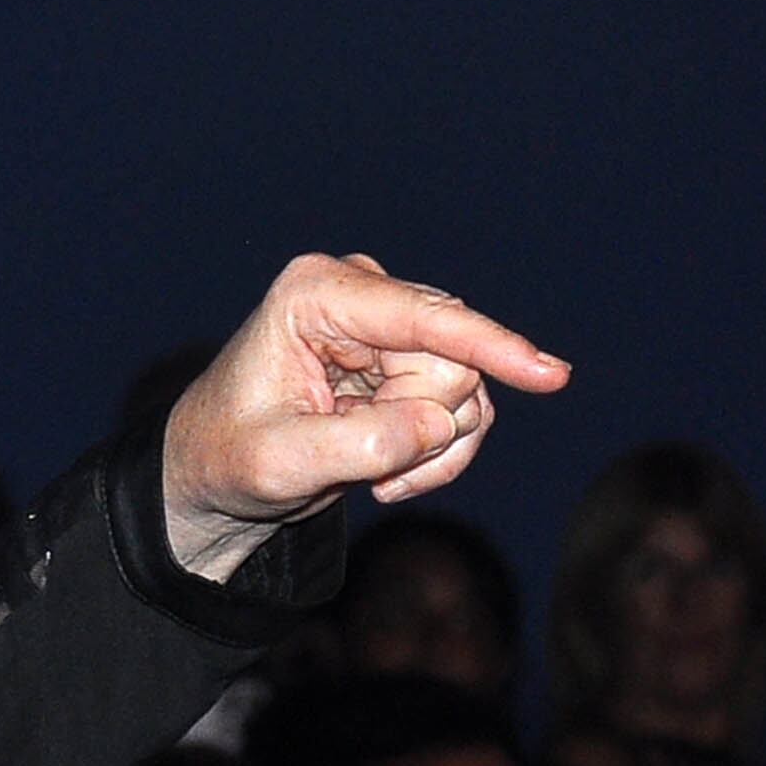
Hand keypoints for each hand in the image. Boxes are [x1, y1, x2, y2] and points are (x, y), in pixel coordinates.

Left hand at [158, 254, 570, 580]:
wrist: (215, 471)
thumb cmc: (228, 458)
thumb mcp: (276, 465)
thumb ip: (355, 447)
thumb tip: (439, 423)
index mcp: (315, 293)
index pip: (424, 317)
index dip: (490, 347)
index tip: (549, 375)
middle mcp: (361, 293)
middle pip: (453, 361)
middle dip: (421, 426)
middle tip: (358, 460)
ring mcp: (391, 325)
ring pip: (467, 390)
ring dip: (431, 448)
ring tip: (369, 472)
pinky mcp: (411, 357)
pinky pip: (465, 410)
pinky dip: (436, 454)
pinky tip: (387, 473)